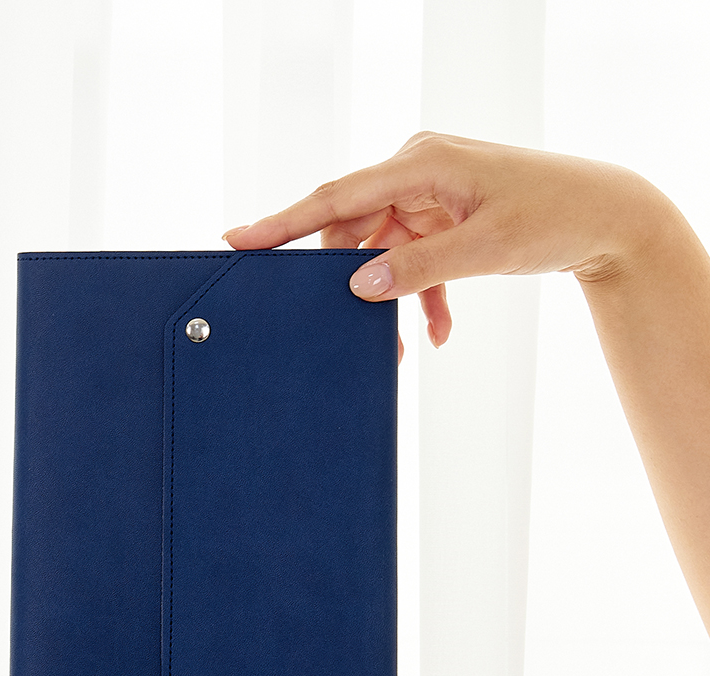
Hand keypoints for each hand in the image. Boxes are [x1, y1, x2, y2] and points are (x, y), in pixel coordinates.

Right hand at [222, 131, 663, 359]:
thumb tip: (361, 286)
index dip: (284, 222)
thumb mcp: (484, 247)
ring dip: (394, 296)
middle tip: (359, 329)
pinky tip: (437, 330)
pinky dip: (421, 294)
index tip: (240, 240)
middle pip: (355, 229)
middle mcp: (418, 170)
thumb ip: (418, 267)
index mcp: (421, 161)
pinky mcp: (444, 215)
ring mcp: (430, 193)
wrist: (608, 217)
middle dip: (354, 281)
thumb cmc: (555, 216)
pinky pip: (413, 257)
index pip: (337, 196)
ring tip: (410, 342)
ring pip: (383, 249)